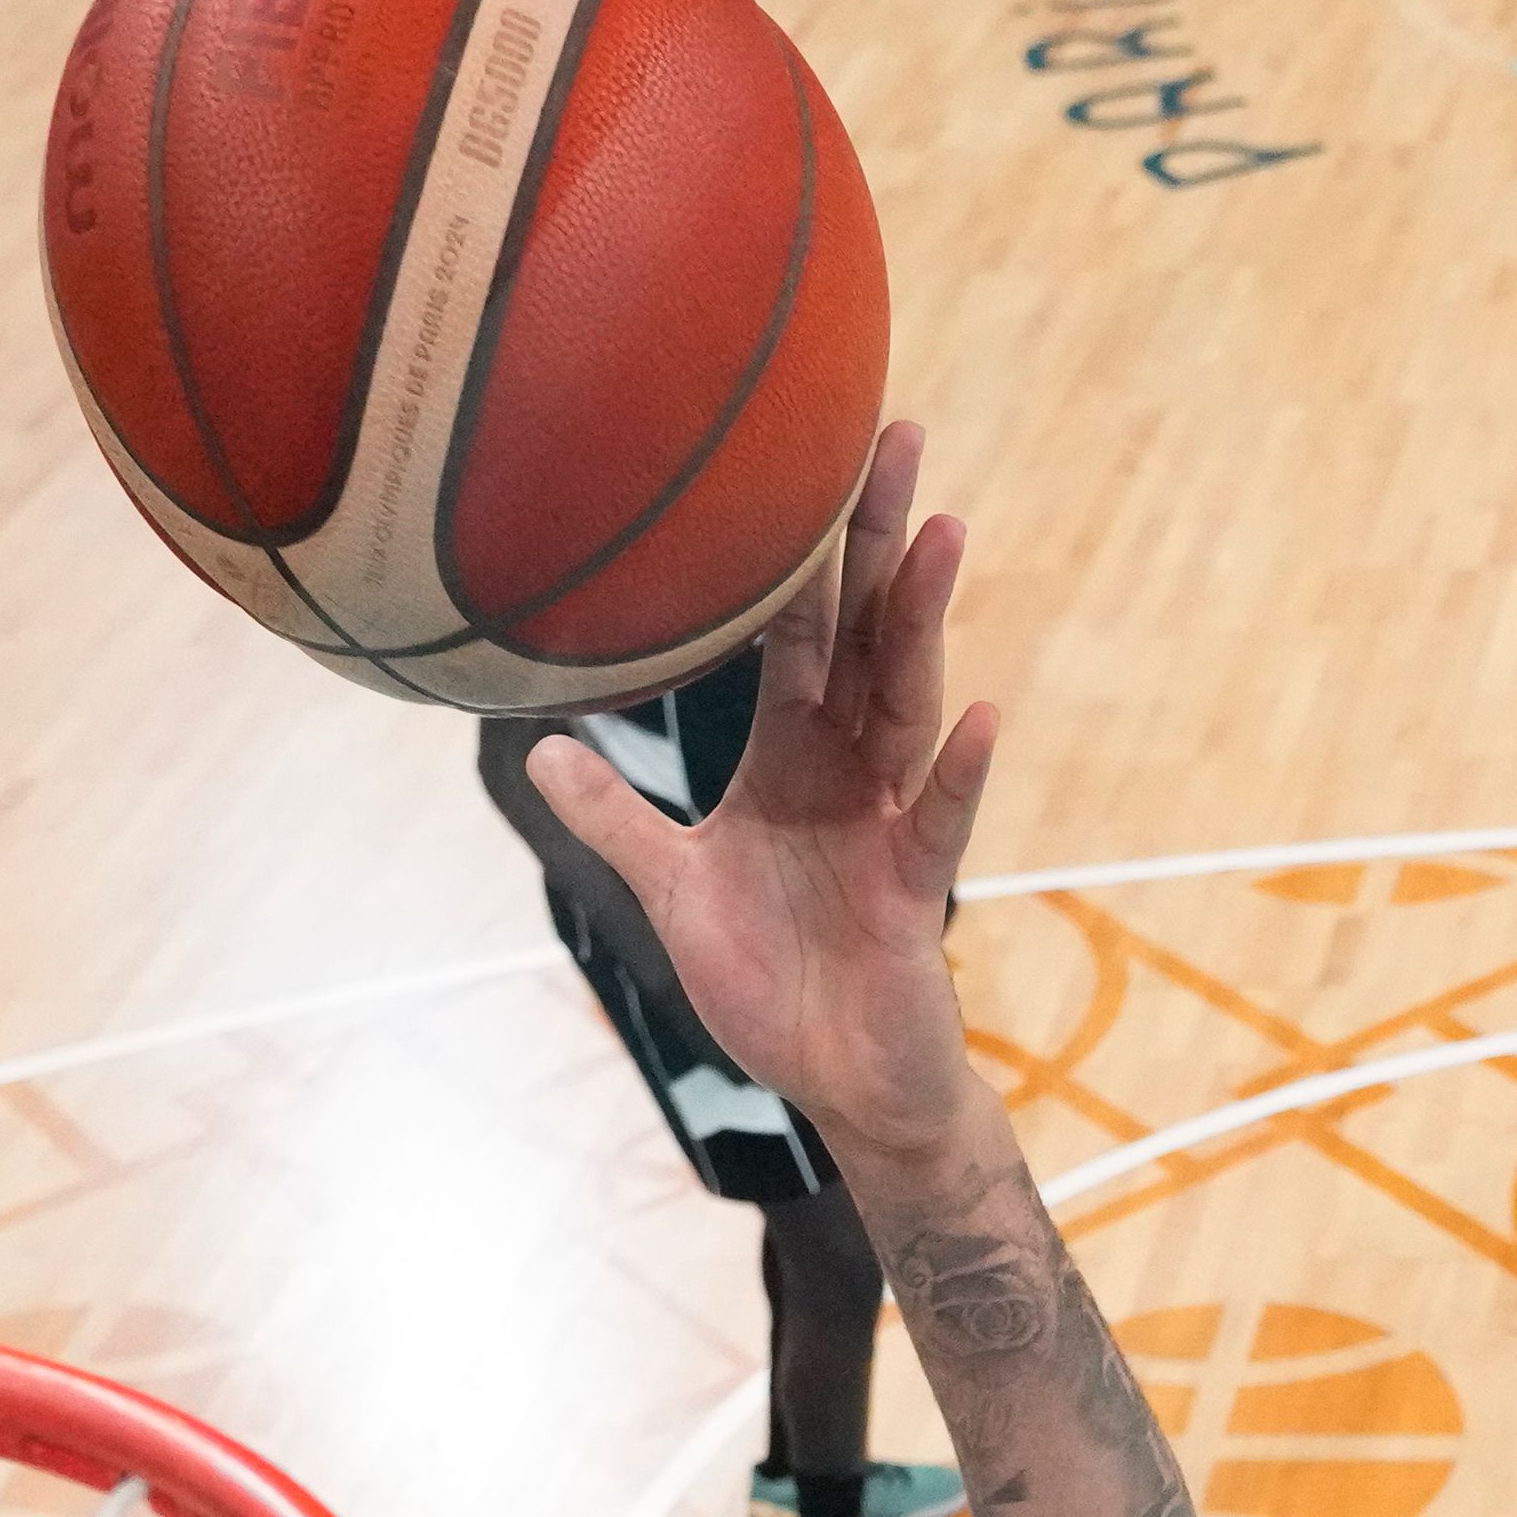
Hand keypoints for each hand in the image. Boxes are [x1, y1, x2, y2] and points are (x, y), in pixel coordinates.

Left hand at [526, 418, 993, 1173]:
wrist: (836, 1083)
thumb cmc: (768, 982)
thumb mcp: (672, 889)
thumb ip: (615, 817)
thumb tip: (540, 748)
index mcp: (790, 758)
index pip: (800, 635)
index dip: (803, 552)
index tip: (809, 455)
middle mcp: (848, 772)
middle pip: (865, 637)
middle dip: (879, 542)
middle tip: (894, 433)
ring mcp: (890, 824)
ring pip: (909, 702)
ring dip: (923, 623)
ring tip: (942, 530)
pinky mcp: (917, 893)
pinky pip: (939, 821)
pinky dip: (956, 773)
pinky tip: (976, 716)